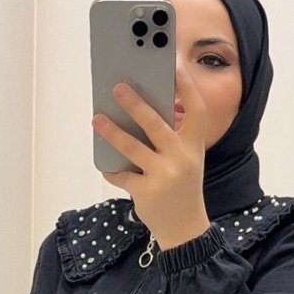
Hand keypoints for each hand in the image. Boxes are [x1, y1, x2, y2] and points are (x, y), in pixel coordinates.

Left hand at [92, 62, 212, 250]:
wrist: (185, 229)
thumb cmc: (182, 186)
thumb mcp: (186, 159)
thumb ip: (172, 136)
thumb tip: (140, 108)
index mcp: (194, 145)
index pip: (196, 109)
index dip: (186, 86)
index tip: (174, 65)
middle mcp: (182, 158)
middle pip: (156, 123)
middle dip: (135, 104)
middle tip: (117, 87)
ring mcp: (165, 175)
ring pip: (133, 147)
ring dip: (112, 131)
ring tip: (97, 119)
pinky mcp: (147, 192)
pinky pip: (123, 175)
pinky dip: (112, 170)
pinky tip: (105, 164)